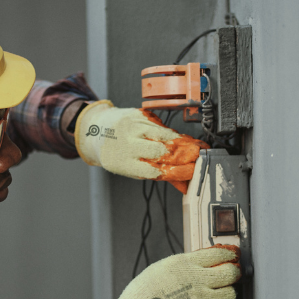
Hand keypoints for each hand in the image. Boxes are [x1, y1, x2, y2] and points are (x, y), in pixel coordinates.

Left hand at [75, 100, 208, 192]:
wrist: (98, 130)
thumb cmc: (117, 154)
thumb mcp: (132, 169)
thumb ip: (158, 175)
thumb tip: (184, 184)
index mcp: (124, 163)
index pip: (155, 170)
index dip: (177, 171)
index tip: (192, 172)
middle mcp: (127, 143)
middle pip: (162, 151)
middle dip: (184, 155)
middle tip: (199, 157)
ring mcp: (133, 127)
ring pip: (165, 135)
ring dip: (183, 142)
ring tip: (196, 147)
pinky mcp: (139, 114)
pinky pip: (161, 124)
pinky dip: (173, 133)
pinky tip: (180, 138)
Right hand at [97, 245, 239, 298]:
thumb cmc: (144, 295)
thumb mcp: (162, 268)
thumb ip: (184, 265)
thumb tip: (202, 264)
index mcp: (185, 263)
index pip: (219, 253)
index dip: (228, 255)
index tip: (231, 257)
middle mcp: (197, 279)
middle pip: (230, 273)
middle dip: (232, 274)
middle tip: (229, 277)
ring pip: (231, 294)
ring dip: (226, 295)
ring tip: (217, 297)